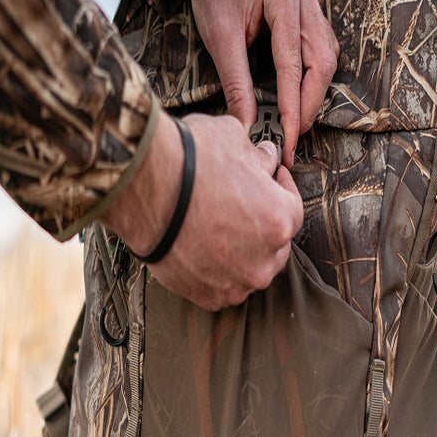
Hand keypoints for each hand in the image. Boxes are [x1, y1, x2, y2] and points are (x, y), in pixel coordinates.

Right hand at [101, 109, 302, 309]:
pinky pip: (220, 287)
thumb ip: (256, 156)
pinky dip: (214, 272)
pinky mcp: (207, 296)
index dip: (281, 191)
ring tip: (217, 230)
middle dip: (261, 225)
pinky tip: (199, 250)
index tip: (271, 183)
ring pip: (248, 269)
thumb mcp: (232, 140)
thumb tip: (265, 157)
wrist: (142, 191)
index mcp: (280, 220)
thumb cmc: (188, 162)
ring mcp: (236, 282)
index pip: (294, 208)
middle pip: (274, 245)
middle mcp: (264, 259)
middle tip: (241, 207)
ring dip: (240, 253)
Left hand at [179, 0, 337, 164]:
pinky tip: (299, 91)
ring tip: (297, 118)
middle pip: (323, 59)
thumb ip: (235, 80)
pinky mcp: (308, 3)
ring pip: (327, 53)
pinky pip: (320, 43)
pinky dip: (312, 72)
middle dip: (310, 102)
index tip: (290, 137)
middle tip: (295, 133)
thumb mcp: (218, 33)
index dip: (292, 105)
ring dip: (314, 89)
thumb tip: (245, 122)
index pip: (294, 62)